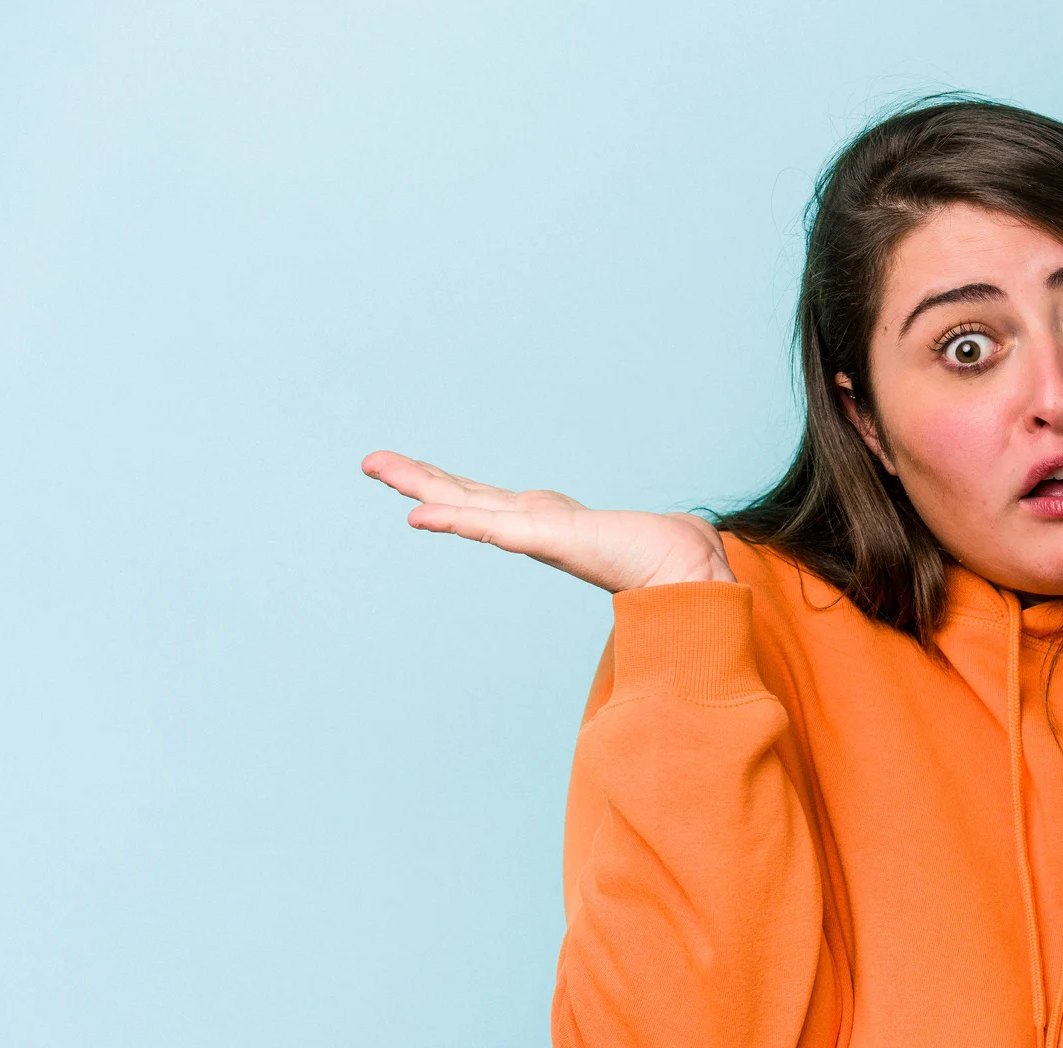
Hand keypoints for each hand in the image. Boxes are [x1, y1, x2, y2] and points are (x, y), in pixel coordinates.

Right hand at [361, 451, 734, 592]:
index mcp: (549, 522)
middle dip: (418, 479)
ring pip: (465, 506)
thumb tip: (676, 533)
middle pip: (464, 497)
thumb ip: (638, 534)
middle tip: (370, 461)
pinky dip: (454, 520)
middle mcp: (535, 526)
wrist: (692, 571)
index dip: (453, 492)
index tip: (422, 484)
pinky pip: (490, 528)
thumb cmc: (673, 553)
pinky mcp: (547, 539)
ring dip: (420, 487)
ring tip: (376, 466)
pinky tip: (419, 516)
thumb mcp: (637, 532)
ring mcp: (536, 533)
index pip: (489, 502)